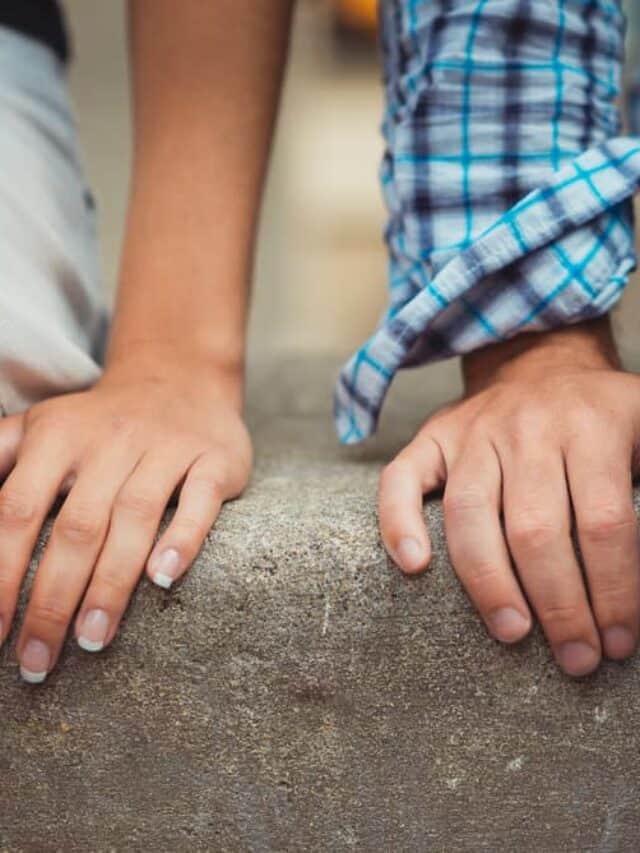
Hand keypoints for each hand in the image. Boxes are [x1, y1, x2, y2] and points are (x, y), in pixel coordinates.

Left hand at [0, 352, 251, 682]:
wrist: (179, 378)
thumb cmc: (99, 422)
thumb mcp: (40, 426)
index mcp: (58, 435)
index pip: (18, 510)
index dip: (1, 575)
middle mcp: (111, 440)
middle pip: (76, 526)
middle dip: (52, 598)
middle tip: (38, 660)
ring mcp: (165, 447)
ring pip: (135, 518)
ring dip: (111, 583)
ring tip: (92, 639)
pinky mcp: (213, 459)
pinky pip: (199, 500)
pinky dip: (183, 539)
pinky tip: (163, 579)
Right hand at [378, 316, 639, 676]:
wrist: (540, 363)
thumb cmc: (600, 417)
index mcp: (593, 427)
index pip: (604, 523)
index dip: (615, 591)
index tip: (619, 641)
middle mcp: (528, 428)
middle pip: (537, 528)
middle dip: (559, 605)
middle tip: (574, 659)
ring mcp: (473, 432)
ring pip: (470, 514)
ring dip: (490, 583)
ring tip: (512, 634)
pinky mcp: (433, 438)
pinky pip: (401, 479)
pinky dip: (398, 522)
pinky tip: (413, 566)